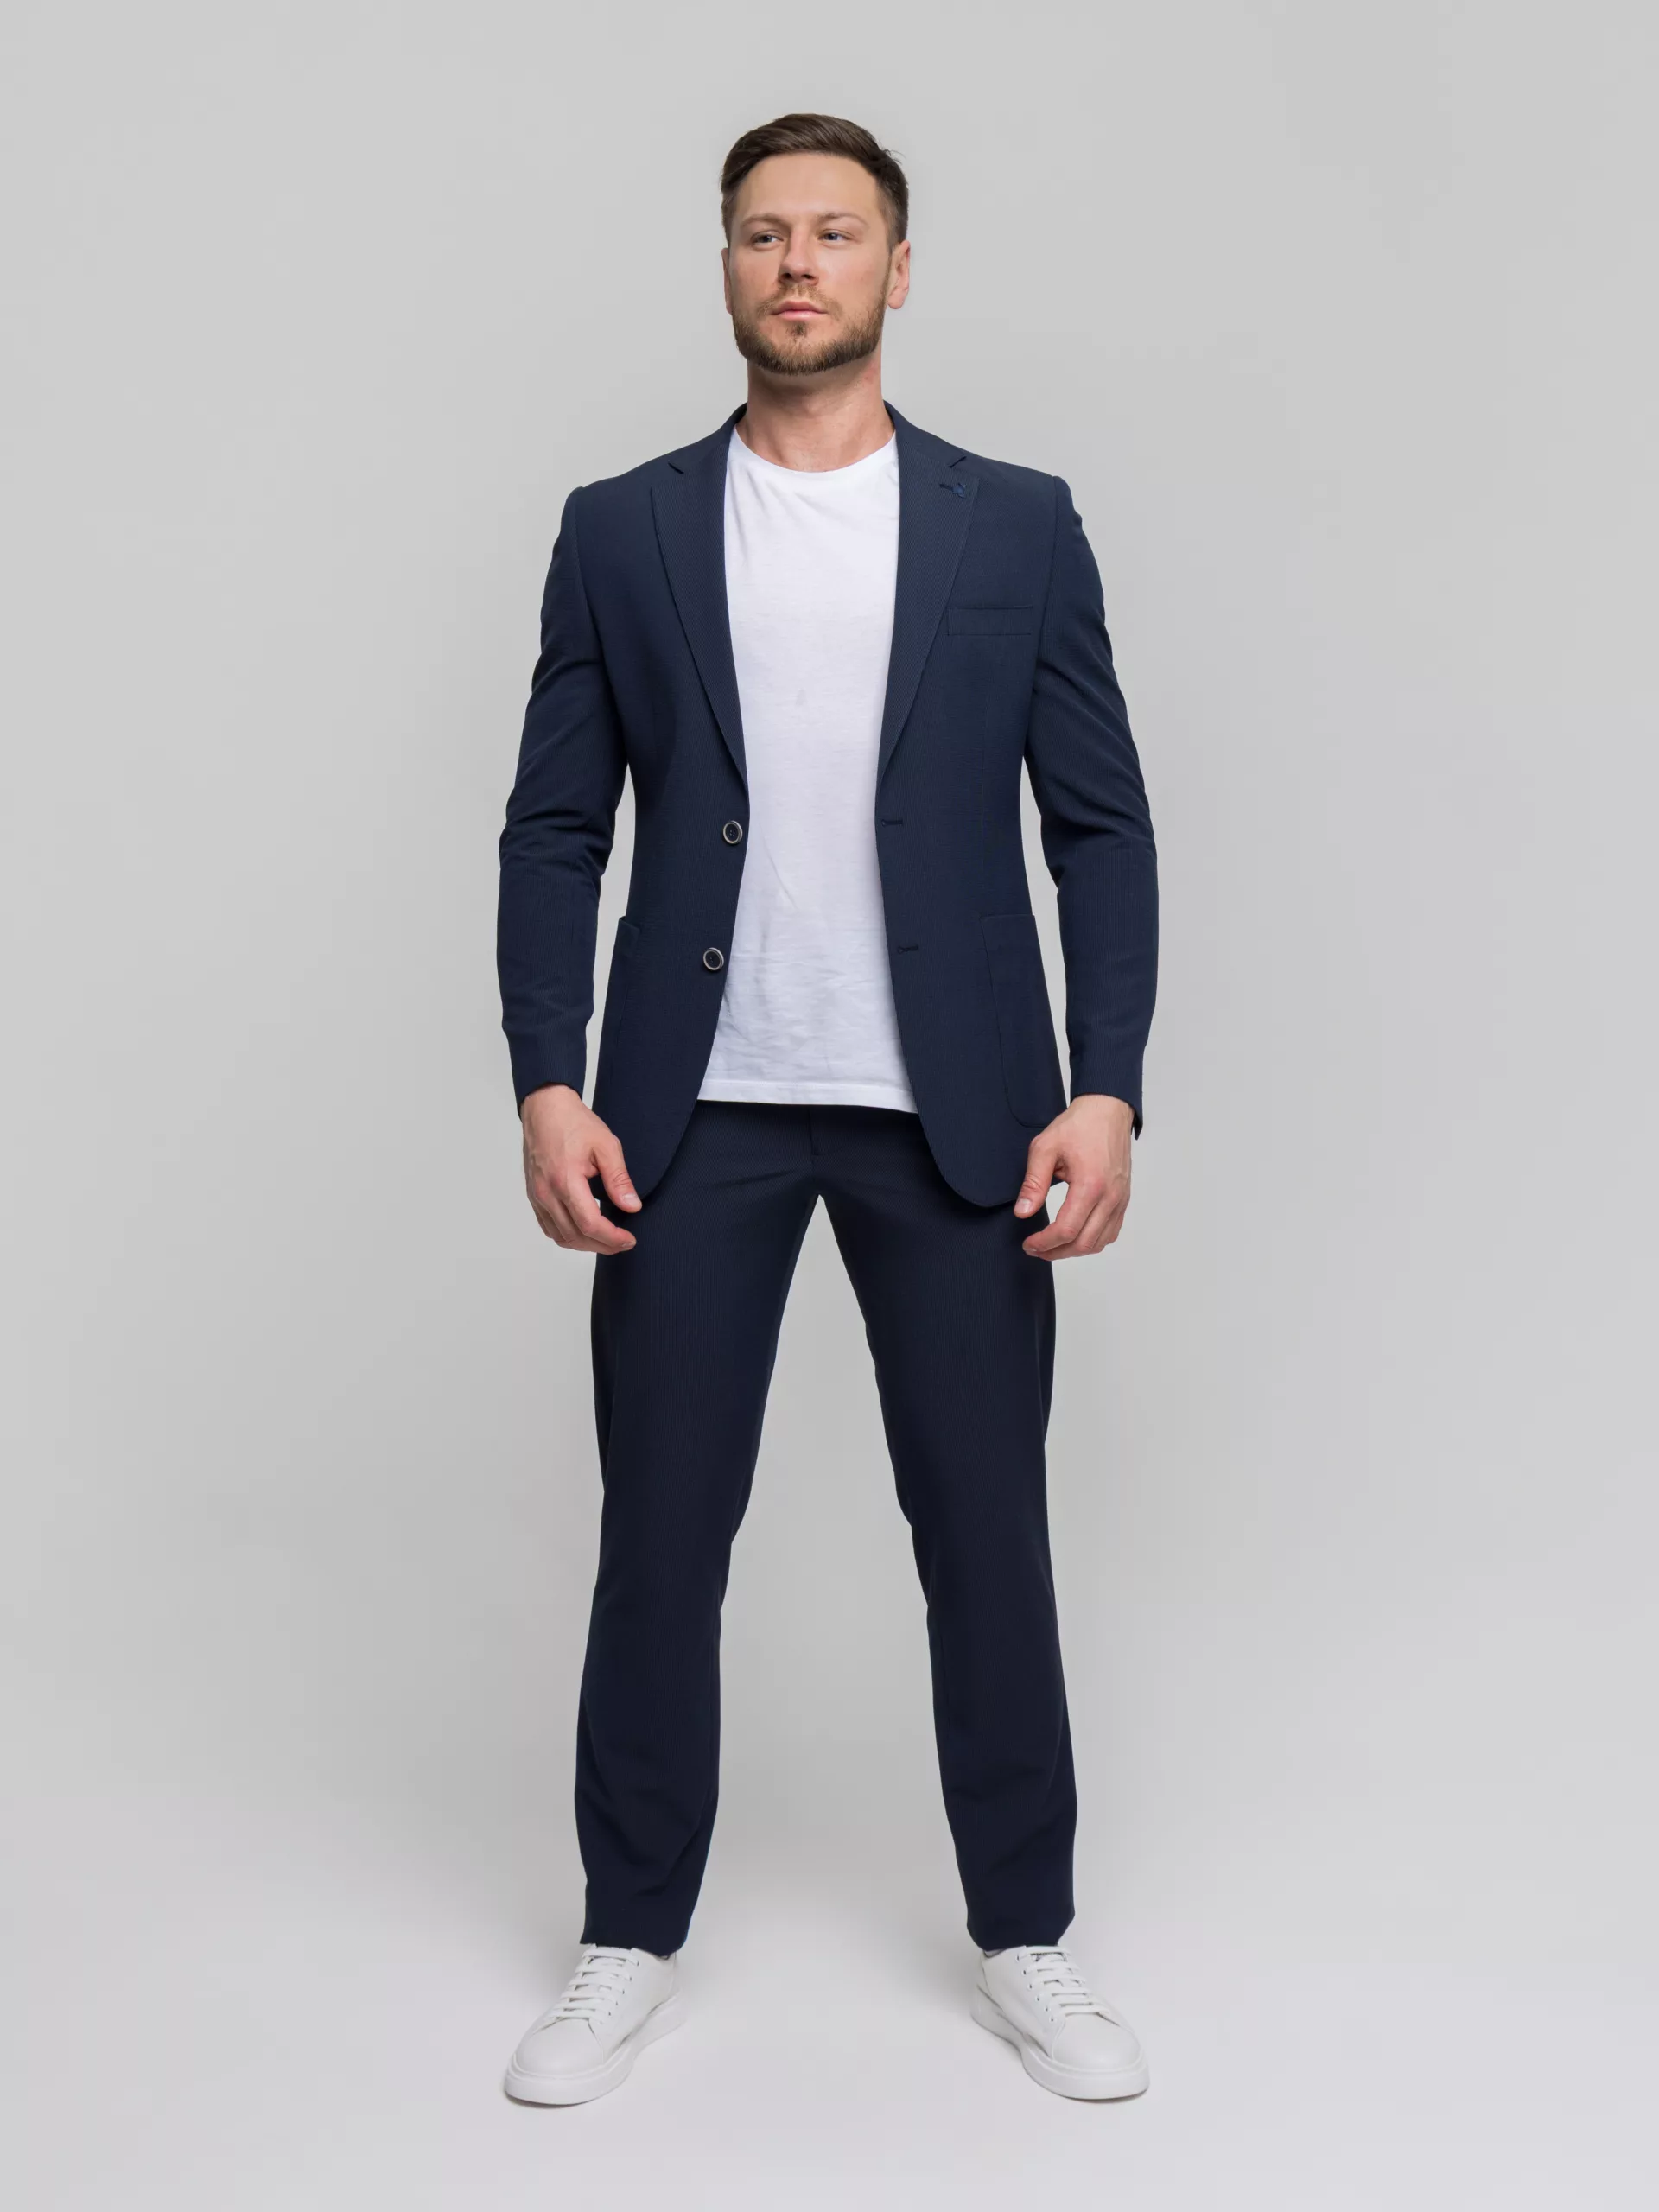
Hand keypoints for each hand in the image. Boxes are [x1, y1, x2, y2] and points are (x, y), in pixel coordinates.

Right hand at [519, 1084, 642, 1253]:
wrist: (544, 1109)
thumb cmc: (573, 1123)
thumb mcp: (606, 1145)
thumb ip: (619, 1179)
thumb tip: (632, 1206)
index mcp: (565, 1180)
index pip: (590, 1224)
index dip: (612, 1238)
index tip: (629, 1239)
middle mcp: (546, 1193)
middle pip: (575, 1236)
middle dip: (602, 1245)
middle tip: (623, 1243)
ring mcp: (537, 1196)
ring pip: (560, 1236)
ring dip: (585, 1244)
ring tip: (607, 1240)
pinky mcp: (534, 1195)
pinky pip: (548, 1227)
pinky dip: (567, 1236)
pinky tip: (584, 1231)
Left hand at [1012, 1094, 1134, 1259]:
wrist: (1107, 1110)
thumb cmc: (1079, 1125)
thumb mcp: (1045, 1148)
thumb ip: (1033, 1183)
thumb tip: (1023, 1212)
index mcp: (1090, 1185)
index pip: (1066, 1230)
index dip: (1044, 1243)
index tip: (1028, 1243)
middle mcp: (1110, 1197)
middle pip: (1084, 1243)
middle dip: (1056, 1252)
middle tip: (1035, 1249)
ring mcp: (1120, 1199)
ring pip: (1100, 1242)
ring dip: (1074, 1250)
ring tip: (1052, 1246)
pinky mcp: (1123, 1198)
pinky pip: (1111, 1231)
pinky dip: (1092, 1241)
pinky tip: (1074, 1236)